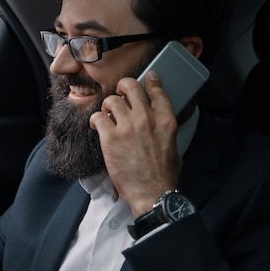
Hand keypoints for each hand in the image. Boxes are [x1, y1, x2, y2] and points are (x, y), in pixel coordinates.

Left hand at [89, 70, 180, 218]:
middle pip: (131, 86)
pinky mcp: (110, 138)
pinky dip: (95, 120)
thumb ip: (165, 129)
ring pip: (111, 100)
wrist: (152, 193)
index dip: (150, 80)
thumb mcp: (174, 146)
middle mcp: (147, 119)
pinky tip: (98, 127)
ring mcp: (128, 127)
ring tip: (107, 115)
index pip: (157, 91)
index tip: (147, 77)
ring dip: (107, 106)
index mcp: (165, 120)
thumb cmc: (163, 175)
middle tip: (119, 93)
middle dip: (123, 86)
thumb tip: (159, 124)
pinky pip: (98, 117)